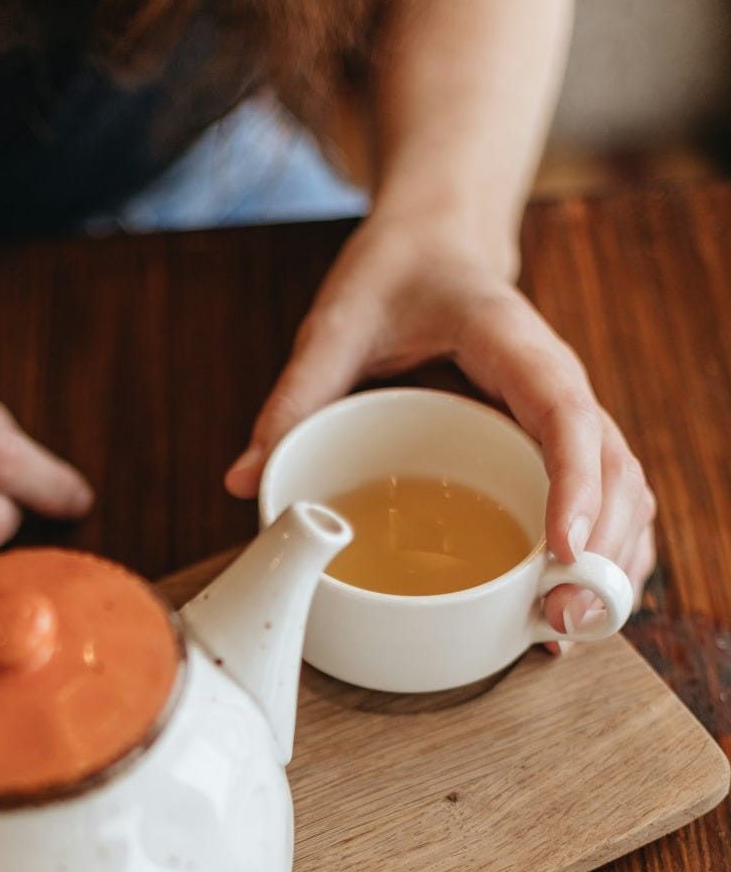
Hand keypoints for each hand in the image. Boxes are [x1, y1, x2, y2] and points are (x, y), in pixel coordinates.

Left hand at [224, 213, 655, 643]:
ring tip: (564, 627)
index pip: (565, 412)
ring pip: (626, 490)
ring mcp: (567, 415)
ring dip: (613, 560)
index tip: (564, 548)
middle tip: (555, 617)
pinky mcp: (558, 443)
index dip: (576, 483)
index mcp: (514, 344)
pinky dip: (604, 551)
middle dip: (603, 548)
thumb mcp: (337, 323)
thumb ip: (295, 397)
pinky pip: (605, 498)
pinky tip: (570, 602)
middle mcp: (558, 383)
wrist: (435, 244)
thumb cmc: (396, 274)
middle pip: (616, 468)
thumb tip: (245, 481)